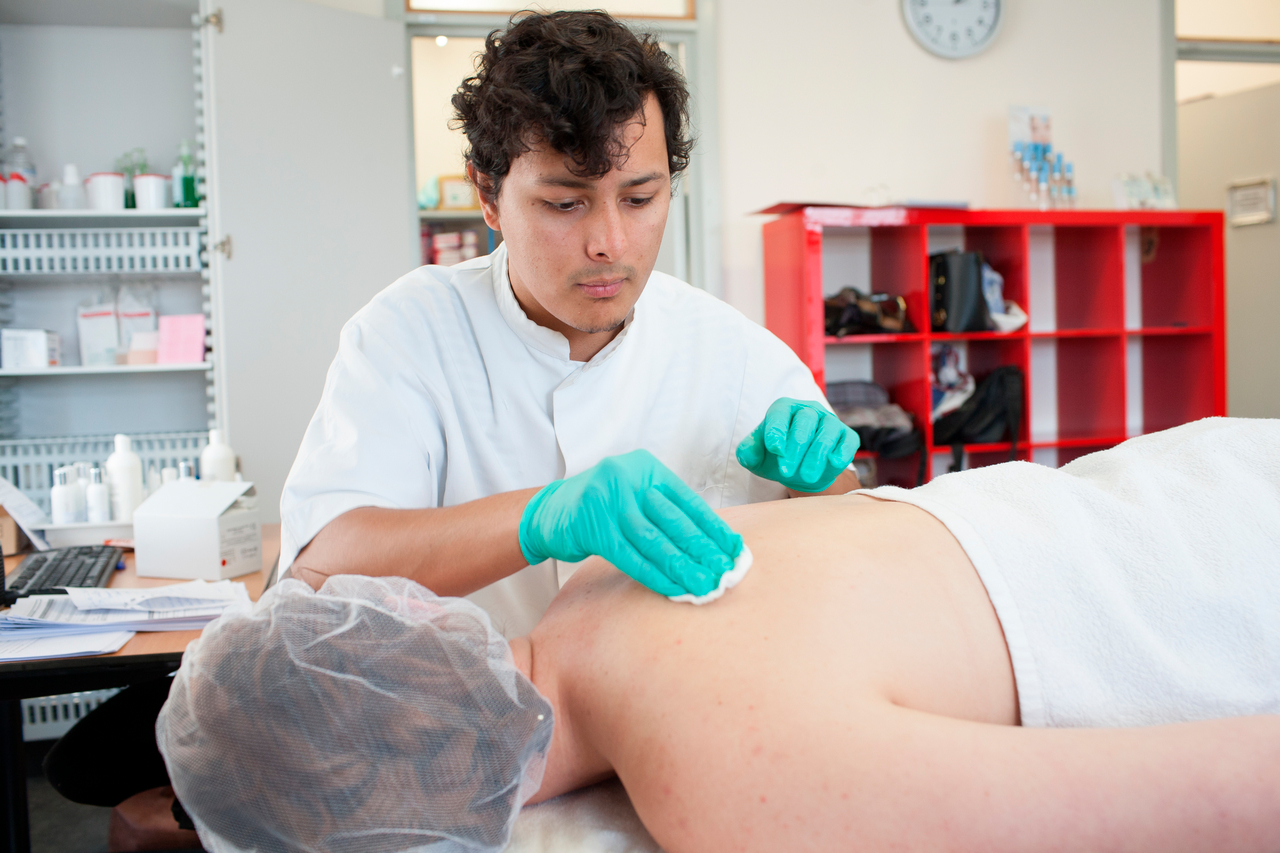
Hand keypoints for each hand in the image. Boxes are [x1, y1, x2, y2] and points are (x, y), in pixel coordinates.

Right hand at [519, 450, 742, 597]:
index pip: (689, 501)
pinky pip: (631, 557)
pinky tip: (673, 589)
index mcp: (646, 468)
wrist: (550, 512)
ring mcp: (609, 502)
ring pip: (655, 541)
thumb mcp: (635, 495)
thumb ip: (665, 510)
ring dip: (683, 567)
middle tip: (726, 573)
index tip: (735, 550)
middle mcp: (629, 478)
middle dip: (703, 550)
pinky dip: (655, 575)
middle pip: (675, 521)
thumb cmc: (601, 507)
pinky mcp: (593, 528)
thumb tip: (710, 543)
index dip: (714, 528)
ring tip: (705, 586)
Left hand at [736, 397, 859, 492]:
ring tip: (807, 477)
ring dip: (816, 455)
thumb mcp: (756, 457)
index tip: (775, 450)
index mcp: (784, 409)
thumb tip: (747, 452)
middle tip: (786, 471)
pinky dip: (842, 451)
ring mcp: (829, 422)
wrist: (800, 471)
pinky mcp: (846, 436)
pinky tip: (834, 463)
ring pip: (826, 432)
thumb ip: (747, 452)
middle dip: (795, 448)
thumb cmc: (775, 458)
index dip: (777, 430)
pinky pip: (848, 440)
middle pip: (804, 422)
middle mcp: (808, 411)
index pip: (779, 414)